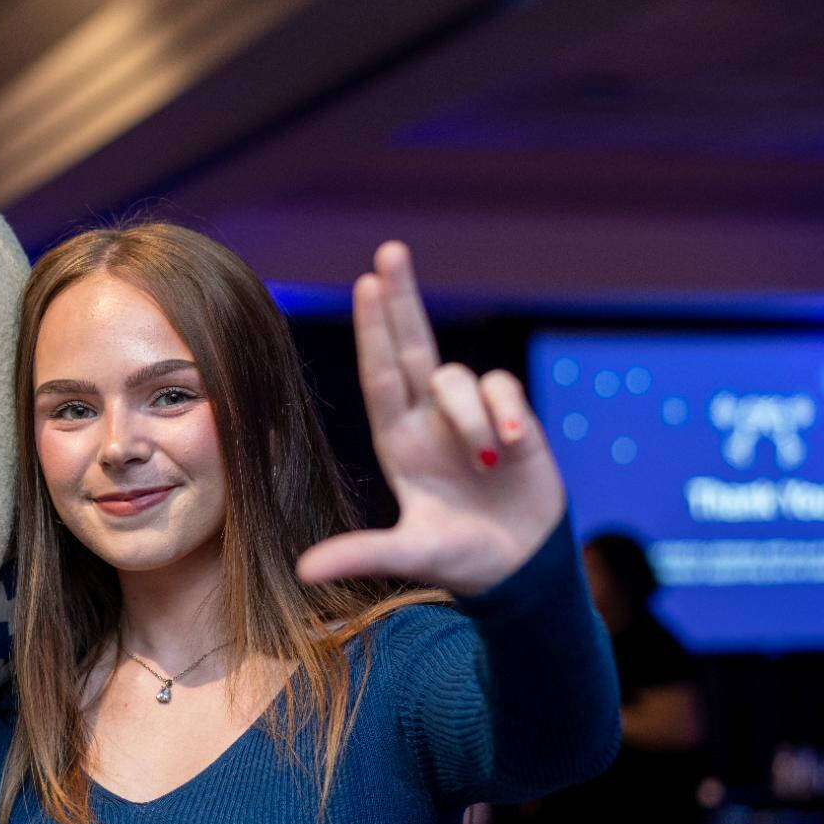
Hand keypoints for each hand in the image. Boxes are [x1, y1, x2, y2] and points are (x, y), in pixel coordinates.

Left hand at [295, 242, 563, 595]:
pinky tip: (510, 450)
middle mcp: (429, 418)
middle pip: (413, 344)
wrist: (518, 570)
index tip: (365, 283)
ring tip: (487, 459)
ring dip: (471, 413)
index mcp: (398, 440)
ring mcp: (472, 417)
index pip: (380, 373)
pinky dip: (506, 414)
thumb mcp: (407, 557)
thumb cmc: (458, 560)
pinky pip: (504, 389)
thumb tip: (304, 573)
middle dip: (401, 298)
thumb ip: (361, 557)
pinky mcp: (515, 421)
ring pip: (461, 376)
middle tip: (389, 251)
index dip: (374, 329)